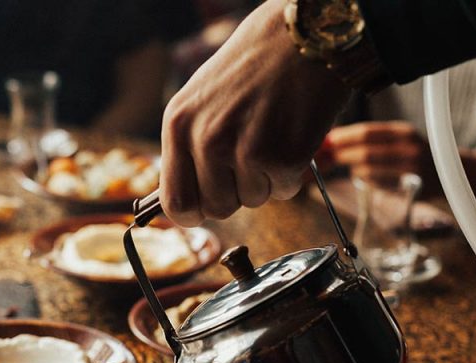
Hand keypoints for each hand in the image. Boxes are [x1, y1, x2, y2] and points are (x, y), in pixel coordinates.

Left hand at [159, 0, 351, 225]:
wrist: (301, 37)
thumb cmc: (253, 67)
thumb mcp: (201, 101)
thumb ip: (189, 147)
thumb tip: (184, 200)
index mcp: (178, 125)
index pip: (175, 202)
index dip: (194, 212)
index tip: (208, 204)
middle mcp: (205, 139)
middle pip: (215, 209)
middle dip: (234, 194)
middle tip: (248, 162)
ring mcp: (243, 149)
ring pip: (252, 201)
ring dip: (265, 179)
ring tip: (271, 136)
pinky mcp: (282, 156)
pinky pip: (285, 190)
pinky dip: (292, 172)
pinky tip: (291, 135)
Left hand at [324, 121, 432, 186]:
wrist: (451, 172)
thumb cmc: (414, 154)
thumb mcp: (398, 138)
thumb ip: (370, 138)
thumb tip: (333, 137)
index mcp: (403, 132)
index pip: (367, 131)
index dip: (344, 137)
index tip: (328, 140)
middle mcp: (409, 148)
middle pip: (365, 152)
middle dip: (342, 154)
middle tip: (330, 156)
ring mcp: (410, 168)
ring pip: (368, 170)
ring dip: (354, 169)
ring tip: (356, 167)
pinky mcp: (409, 186)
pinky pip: (377, 184)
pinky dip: (367, 180)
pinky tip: (371, 177)